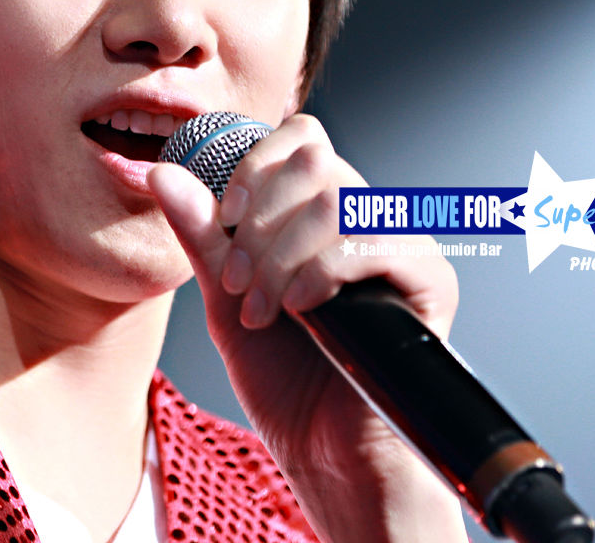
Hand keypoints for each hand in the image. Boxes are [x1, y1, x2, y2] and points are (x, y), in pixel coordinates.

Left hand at [148, 113, 467, 541]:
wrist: (326, 456)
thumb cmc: (285, 381)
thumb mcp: (227, 298)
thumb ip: (202, 233)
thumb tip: (163, 171)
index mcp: (322, 215)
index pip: (302, 138)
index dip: (257, 165)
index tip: (227, 217)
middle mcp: (367, 222)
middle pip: (316, 162)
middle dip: (261, 221)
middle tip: (239, 279)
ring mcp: (401, 250)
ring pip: (340, 199)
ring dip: (282, 254)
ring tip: (262, 308)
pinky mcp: (430, 286)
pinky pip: (379, 243)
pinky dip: (323, 271)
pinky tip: (300, 310)